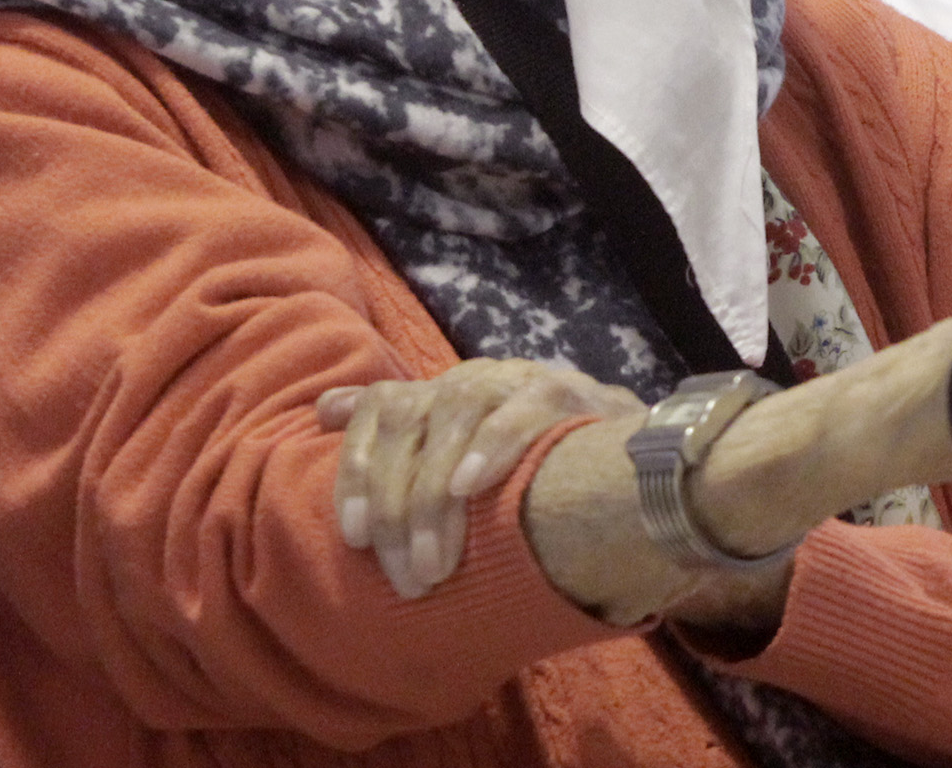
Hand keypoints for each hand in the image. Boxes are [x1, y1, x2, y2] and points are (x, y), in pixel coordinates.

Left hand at [318, 359, 643, 597]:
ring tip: (435, 561)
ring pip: (456, 413)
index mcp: (440, 391)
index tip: (353, 536)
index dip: (357, 468)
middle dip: (396, 503)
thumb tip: (324, 409)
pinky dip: (490, 446)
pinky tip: (471, 487)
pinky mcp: (563, 392)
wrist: (627, 450)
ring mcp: (516, 378)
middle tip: (406, 575)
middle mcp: (471, 376)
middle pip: (409, 418)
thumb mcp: (460, 441)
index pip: (379, 409)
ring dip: (436, 493)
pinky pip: (521, 411)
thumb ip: (398, 427)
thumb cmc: (528, 458)